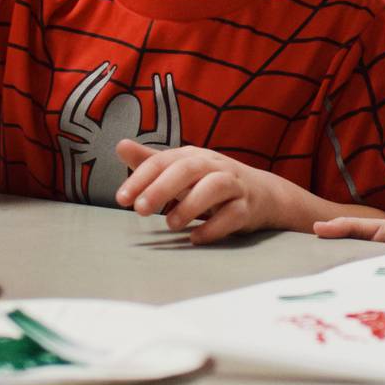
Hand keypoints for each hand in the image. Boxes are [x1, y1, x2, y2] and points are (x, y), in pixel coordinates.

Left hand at [114, 140, 282, 244]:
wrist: (263, 194)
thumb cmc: (212, 181)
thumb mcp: (182, 169)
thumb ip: (151, 161)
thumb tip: (120, 146)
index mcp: (194, 156)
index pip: (164, 161)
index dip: (141, 178)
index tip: (122, 199)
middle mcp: (215, 166)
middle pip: (189, 169)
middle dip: (163, 188)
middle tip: (140, 210)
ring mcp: (234, 186)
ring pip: (215, 187)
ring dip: (190, 206)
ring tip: (169, 224)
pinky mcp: (248, 208)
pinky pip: (233, 215)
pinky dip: (214, 228)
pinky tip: (194, 238)